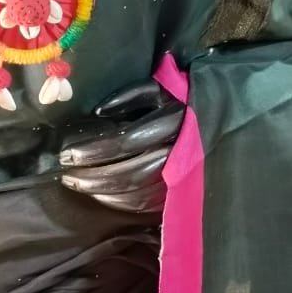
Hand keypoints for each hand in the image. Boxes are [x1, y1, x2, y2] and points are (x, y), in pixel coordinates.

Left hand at [59, 79, 183, 213]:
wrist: (224, 117)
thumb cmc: (185, 97)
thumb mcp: (161, 87)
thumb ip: (131, 95)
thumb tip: (99, 113)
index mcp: (173, 123)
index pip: (127, 142)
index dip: (95, 150)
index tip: (68, 153)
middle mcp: (180, 153)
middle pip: (130, 173)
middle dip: (94, 177)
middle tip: (67, 174)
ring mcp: (183, 177)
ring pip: (139, 193)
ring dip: (103, 192)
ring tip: (77, 183)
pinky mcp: (183, 192)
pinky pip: (149, 205)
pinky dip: (122, 203)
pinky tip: (101, 197)